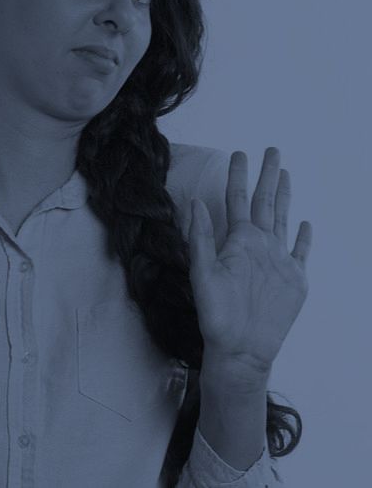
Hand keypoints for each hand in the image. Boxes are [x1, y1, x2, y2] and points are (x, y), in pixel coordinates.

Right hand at [188, 147, 311, 376]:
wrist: (244, 351)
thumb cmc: (217, 312)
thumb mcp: (200, 271)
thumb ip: (199, 234)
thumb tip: (196, 201)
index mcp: (242, 240)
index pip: (238, 198)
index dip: (238, 174)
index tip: (240, 153)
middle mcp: (268, 246)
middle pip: (267, 202)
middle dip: (269, 174)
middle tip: (274, 151)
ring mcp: (286, 263)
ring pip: (285, 220)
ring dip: (285, 196)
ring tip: (287, 175)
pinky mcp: (297, 282)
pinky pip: (302, 252)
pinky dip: (303, 237)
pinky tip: (305, 223)